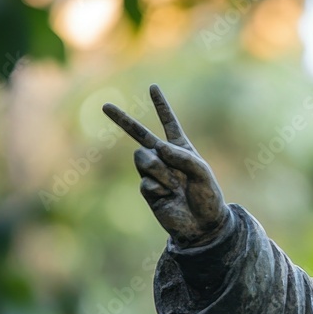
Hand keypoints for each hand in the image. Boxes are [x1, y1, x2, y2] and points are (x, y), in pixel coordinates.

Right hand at [103, 84, 227, 247]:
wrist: (203, 226)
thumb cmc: (207, 197)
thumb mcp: (202, 172)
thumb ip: (181, 156)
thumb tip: (156, 148)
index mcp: (181, 149)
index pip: (169, 124)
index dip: (161, 106)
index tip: (153, 87)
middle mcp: (164, 158)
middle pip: (139, 135)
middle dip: (122, 120)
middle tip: (104, 106)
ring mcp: (154, 174)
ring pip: (143, 157)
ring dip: (159, 169)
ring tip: (173, 184)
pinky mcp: (147, 190)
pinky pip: (146, 180)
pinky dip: (160, 187)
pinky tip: (169, 196)